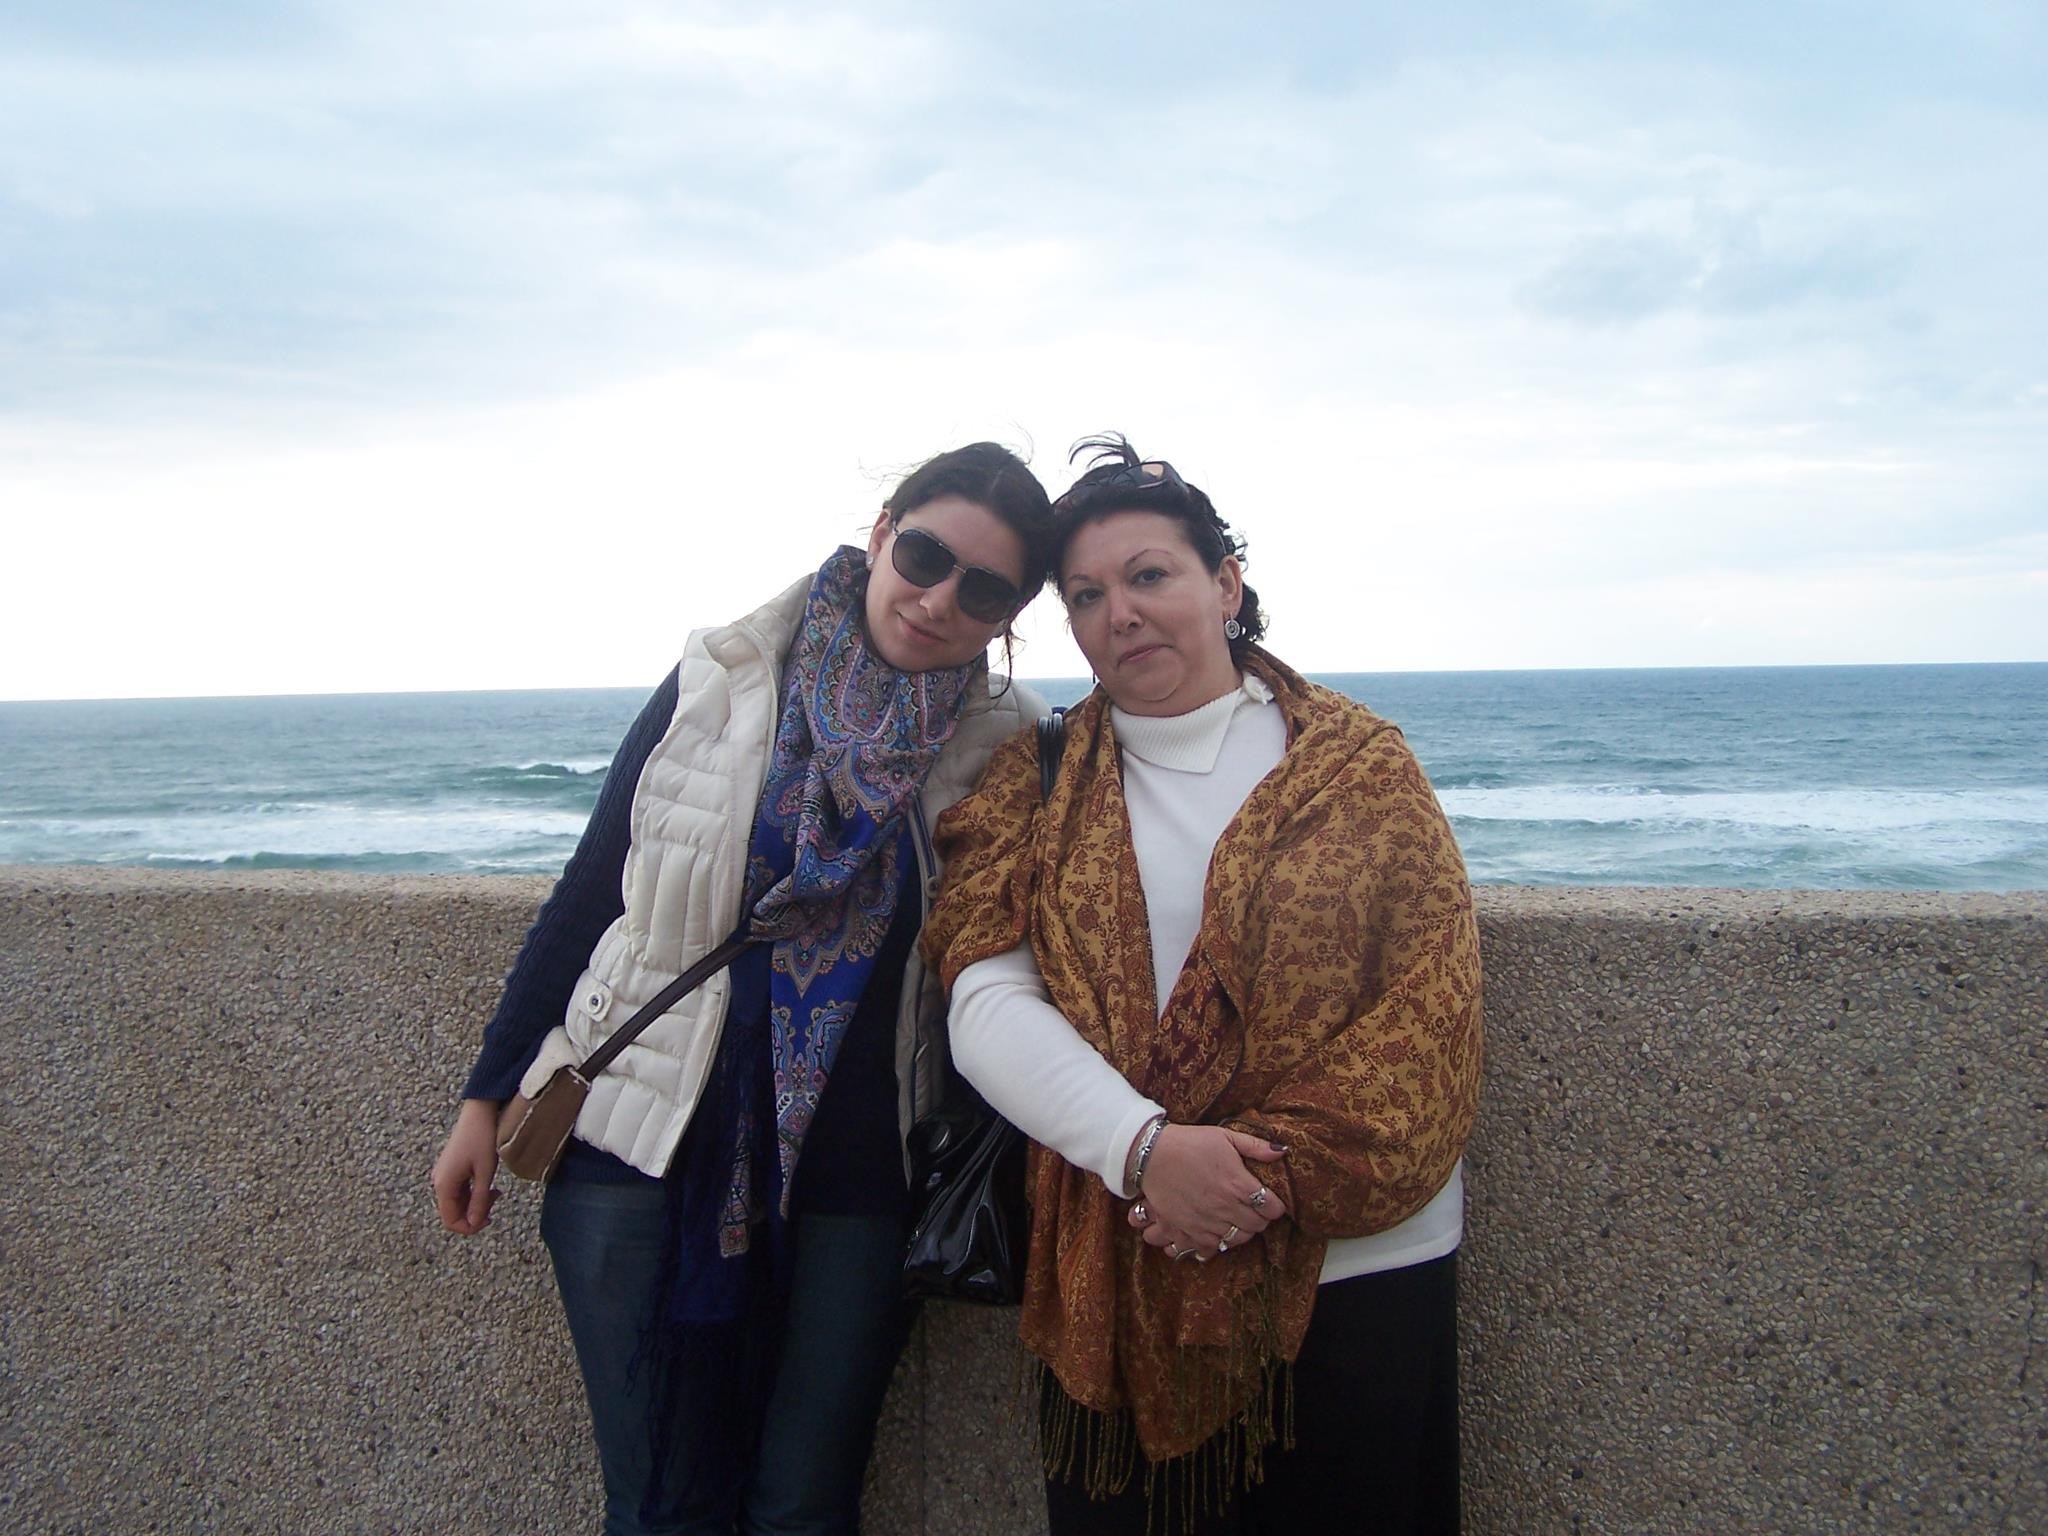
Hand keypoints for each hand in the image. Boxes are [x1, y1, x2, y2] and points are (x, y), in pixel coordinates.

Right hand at [431, 1098, 502, 1235]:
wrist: (479, 1112)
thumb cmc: (482, 1139)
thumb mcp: (485, 1172)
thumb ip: (479, 1200)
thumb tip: (474, 1223)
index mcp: (444, 1185)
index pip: (450, 1221)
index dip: (469, 1227)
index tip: (489, 1220)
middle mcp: (439, 1182)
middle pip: (454, 1213)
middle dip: (475, 1214)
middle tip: (495, 1200)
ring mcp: (444, 1175)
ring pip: (458, 1203)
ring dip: (476, 1203)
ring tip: (495, 1191)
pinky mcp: (451, 1170)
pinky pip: (460, 1191)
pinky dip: (474, 1193)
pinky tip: (489, 1186)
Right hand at [1127, 1124, 1287, 1250]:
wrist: (1151, 1154)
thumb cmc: (1190, 1143)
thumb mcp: (1226, 1137)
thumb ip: (1256, 1146)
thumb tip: (1282, 1152)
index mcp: (1238, 1184)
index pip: (1272, 1208)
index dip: (1274, 1205)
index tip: (1269, 1201)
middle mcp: (1225, 1207)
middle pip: (1257, 1227)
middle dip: (1259, 1219)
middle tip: (1252, 1209)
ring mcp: (1206, 1222)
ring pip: (1236, 1240)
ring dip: (1240, 1231)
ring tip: (1234, 1220)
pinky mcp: (1187, 1231)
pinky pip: (1209, 1250)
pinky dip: (1214, 1245)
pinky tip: (1214, 1233)